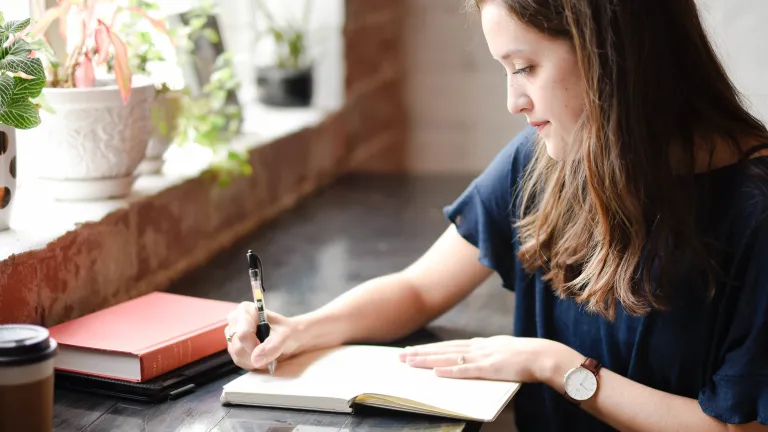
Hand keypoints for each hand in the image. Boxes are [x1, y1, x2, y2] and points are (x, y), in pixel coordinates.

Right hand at [225, 302, 301, 370]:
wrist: (291, 337)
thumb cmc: (288, 331)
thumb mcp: (285, 336)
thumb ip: (272, 346)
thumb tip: (255, 359)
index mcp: (246, 310)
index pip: (243, 334)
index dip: (254, 347)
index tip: (269, 350)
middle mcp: (235, 320)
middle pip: (238, 346)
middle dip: (255, 355)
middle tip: (271, 353)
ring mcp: (232, 334)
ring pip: (237, 355)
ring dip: (254, 361)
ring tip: (268, 354)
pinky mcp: (233, 347)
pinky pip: (239, 361)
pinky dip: (252, 363)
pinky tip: (261, 357)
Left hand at [398, 335, 565, 382]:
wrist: (544, 356)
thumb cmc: (528, 356)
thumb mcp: (504, 351)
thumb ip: (489, 354)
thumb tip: (477, 359)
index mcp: (482, 344)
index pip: (450, 345)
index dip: (431, 348)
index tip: (414, 350)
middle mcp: (478, 347)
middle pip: (443, 349)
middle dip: (421, 352)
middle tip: (401, 356)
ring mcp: (482, 357)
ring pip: (448, 357)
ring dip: (428, 360)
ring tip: (410, 362)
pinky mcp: (489, 368)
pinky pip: (465, 370)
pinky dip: (449, 371)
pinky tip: (435, 372)